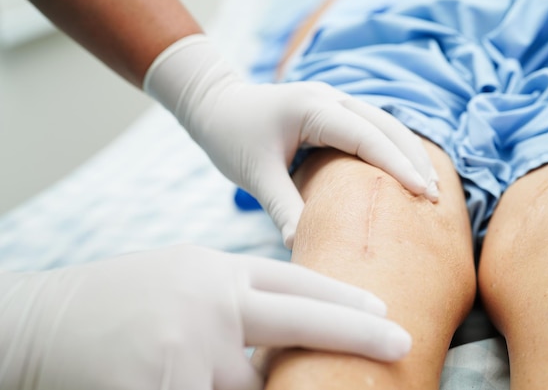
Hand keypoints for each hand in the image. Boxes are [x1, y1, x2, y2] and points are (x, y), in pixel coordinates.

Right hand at [0, 245, 410, 389]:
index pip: (293, 279)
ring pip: (256, 383)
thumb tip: (278, 326)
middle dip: (356, 331)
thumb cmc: (118, 300)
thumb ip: (232, 293)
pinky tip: (204, 380)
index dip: (341, 294)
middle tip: (401, 341)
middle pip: (299, 318)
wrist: (45, 320)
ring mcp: (192, 342)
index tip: (380, 307)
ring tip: (280, 376)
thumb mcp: (183, 277)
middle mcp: (212, 300)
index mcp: (216, 270)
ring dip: (268, 386)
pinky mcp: (168, 380)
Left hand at [144, 35, 438, 247]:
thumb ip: (282, 205)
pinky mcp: (331, 109)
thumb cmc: (231, 135)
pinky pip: (371, 125)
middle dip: (414, 158)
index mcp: (313, 107)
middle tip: (438, 196)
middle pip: (387, 124)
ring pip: (384, 121)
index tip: (424, 193)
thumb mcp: (254, 173)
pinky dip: (391, 146)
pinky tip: (403, 169)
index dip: (398, 165)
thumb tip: (303, 244)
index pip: (368, 136)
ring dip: (408, 151)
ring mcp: (332, 99)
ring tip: (430, 185)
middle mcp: (329, 97)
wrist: (215, 104)